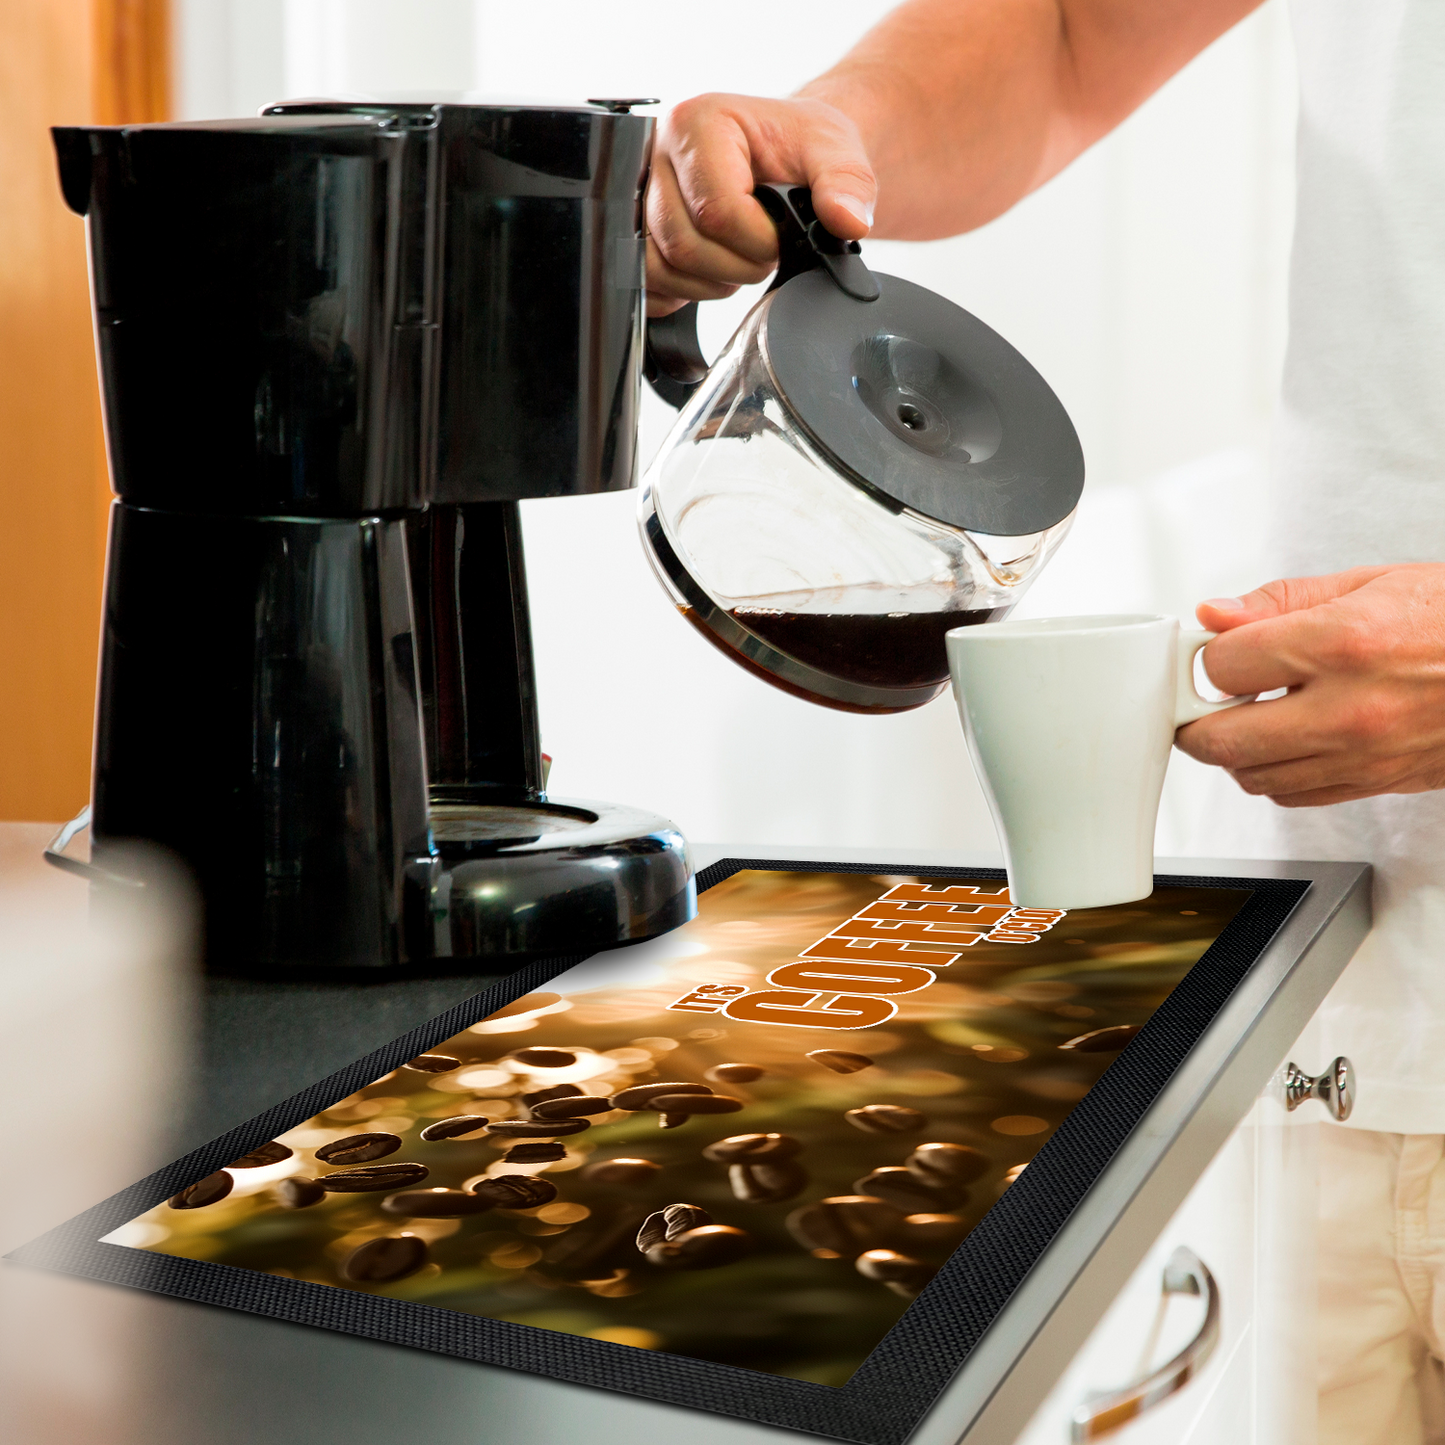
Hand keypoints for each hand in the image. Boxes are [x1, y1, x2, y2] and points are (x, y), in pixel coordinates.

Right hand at [645, 93, 876, 315]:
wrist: (780, 154)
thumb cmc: (797, 146)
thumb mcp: (834, 150)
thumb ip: (846, 183)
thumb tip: (848, 222)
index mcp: (697, 123)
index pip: (715, 210)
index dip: (757, 242)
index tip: (781, 239)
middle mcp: (655, 154)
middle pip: (683, 244)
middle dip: (735, 267)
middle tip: (765, 253)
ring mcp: (637, 195)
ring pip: (659, 268)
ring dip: (709, 283)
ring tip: (739, 259)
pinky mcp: (632, 230)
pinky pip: (644, 281)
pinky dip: (681, 293)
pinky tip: (711, 272)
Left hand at [1175, 564, 1444, 805]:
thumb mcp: (1371, 582)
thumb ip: (1281, 601)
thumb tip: (1215, 614)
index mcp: (1343, 644)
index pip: (1222, 667)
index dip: (1209, 657)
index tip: (1217, 650)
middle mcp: (1349, 708)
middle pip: (1221, 739)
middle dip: (1197, 718)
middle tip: (1203, 698)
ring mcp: (1363, 755)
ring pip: (1252, 776)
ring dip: (1234, 750)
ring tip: (1249, 715)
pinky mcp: (1378, 783)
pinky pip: (1294, 796)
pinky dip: (1274, 774)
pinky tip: (1286, 741)